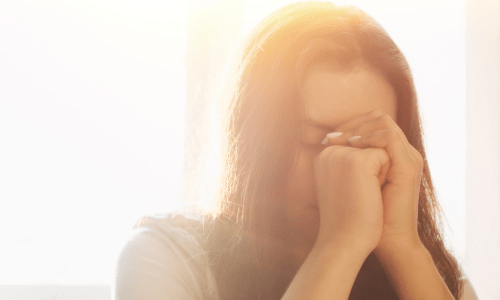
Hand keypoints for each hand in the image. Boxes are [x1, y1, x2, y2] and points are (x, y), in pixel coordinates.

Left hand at [322, 110, 423, 251]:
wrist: (387, 240)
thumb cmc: (364, 216)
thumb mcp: (351, 182)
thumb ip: (346, 161)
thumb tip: (324, 143)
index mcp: (390, 155)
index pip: (371, 123)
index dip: (348, 126)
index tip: (326, 139)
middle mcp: (401, 153)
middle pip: (377, 117)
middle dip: (352, 123)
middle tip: (331, 137)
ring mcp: (408, 158)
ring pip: (383, 121)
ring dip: (359, 128)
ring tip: (342, 142)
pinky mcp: (408, 166)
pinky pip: (389, 136)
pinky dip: (369, 137)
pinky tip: (353, 146)